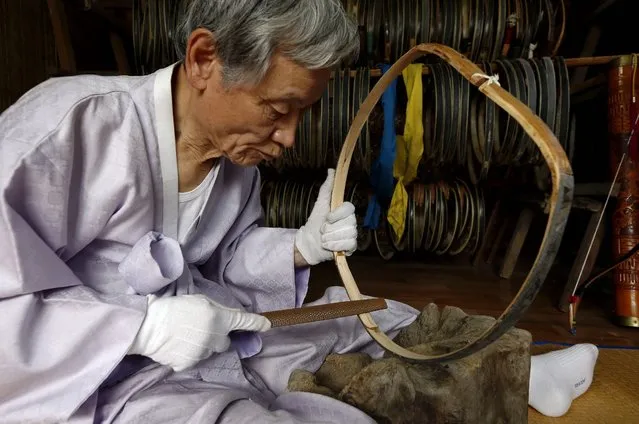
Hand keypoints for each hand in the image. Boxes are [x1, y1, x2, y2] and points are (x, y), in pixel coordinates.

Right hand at [128, 294, 270, 371]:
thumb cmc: (173, 307)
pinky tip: (178, 344)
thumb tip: (235, 316)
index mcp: (219, 319)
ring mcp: (202, 353)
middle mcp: (214, 338)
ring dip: (202, 345)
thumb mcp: (199, 300)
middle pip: (225, 342)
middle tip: (201, 328)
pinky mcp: (188, 364)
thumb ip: (220, 309)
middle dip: (217, 336)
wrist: (147, 326)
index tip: (267, 325)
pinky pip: (195, 359)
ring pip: (209, 351)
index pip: (243, 322)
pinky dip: (189, 353)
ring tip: (184, 335)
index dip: (256, 323)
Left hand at [294, 169, 357, 265]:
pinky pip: (349, 245)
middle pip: (349, 222)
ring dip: (331, 237)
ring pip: (348, 234)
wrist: (309, 242)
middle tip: (323, 230)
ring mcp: (352, 235)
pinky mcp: (351, 247)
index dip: (337, 214)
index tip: (327, 218)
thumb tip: (331, 170)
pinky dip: (336, 246)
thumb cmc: (315, 222)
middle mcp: (351, 222)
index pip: (349, 208)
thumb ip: (327, 187)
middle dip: (331, 228)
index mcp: (345, 211)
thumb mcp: (320, 203)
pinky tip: (329, 246)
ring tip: (325, 239)